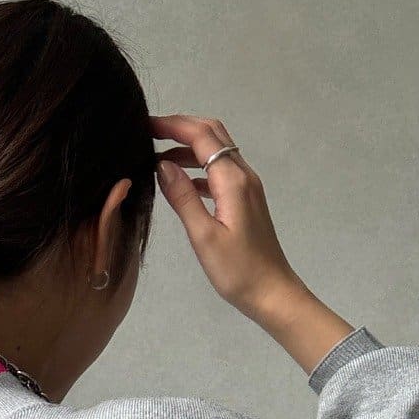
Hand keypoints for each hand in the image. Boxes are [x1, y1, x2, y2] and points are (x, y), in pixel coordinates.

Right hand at [150, 113, 353, 371]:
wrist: (272, 293)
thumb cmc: (237, 271)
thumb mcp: (204, 237)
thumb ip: (183, 198)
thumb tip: (162, 165)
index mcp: (232, 181)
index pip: (201, 136)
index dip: (173, 125)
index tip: (145, 125)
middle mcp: (243, 175)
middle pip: (212, 134)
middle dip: (181, 127)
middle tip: (150, 133)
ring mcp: (247, 186)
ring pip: (217, 151)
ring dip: (188, 146)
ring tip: (158, 157)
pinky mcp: (245, 199)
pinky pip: (219, 171)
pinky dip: (198, 167)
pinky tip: (179, 182)